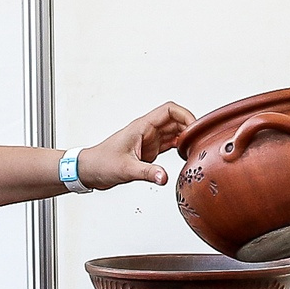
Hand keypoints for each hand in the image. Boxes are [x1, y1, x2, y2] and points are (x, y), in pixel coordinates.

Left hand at [75, 102, 193, 187]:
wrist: (89, 170)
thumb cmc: (101, 163)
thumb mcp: (126, 169)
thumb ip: (147, 173)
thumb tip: (164, 177)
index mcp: (142, 127)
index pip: (169, 110)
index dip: (185, 115)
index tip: (195, 128)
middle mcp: (147, 130)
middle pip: (176, 120)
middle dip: (189, 128)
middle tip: (200, 142)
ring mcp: (149, 140)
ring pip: (174, 132)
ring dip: (185, 138)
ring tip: (196, 149)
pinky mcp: (148, 151)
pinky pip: (169, 144)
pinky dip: (179, 147)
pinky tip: (185, 155)